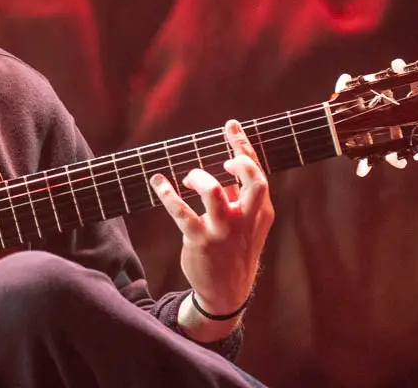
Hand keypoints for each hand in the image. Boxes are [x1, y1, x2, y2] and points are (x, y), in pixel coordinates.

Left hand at [150, 120, 273, 324]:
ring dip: (199, 177)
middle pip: (255, 181)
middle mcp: (245, 218)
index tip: (230, 126)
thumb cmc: (235, 247)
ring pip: (214, 192)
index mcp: (259, 211)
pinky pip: (181, 213)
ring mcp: (223, 230)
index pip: (258, 172)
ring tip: (189, 178)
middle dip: (241, 159)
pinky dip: (167, 194)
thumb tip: (231, 161)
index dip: (244, 146)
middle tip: (224, 157)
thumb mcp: (246, 223)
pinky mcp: (200, 240)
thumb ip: (240, 194)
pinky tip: (158, 182)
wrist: (226, 291)